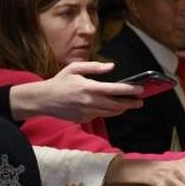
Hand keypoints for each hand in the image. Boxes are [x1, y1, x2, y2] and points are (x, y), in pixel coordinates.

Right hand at [10, 61, 142, 122]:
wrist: (44, 100)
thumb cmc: (59, 82)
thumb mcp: (75, 68)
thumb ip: (95, 67)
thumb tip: (112, 66)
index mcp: (89, 88)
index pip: (115, 90)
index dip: (130, 90)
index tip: (140, 90)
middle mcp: (90, 102)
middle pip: (117, 105)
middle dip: (131, 103)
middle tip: (140, 101)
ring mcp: (87, 112)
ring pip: (111, 113)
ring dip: (122, 109)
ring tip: (130, 104)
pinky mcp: (84, 119)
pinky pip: (100, 115)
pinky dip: (107, 111)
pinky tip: (110, 106)